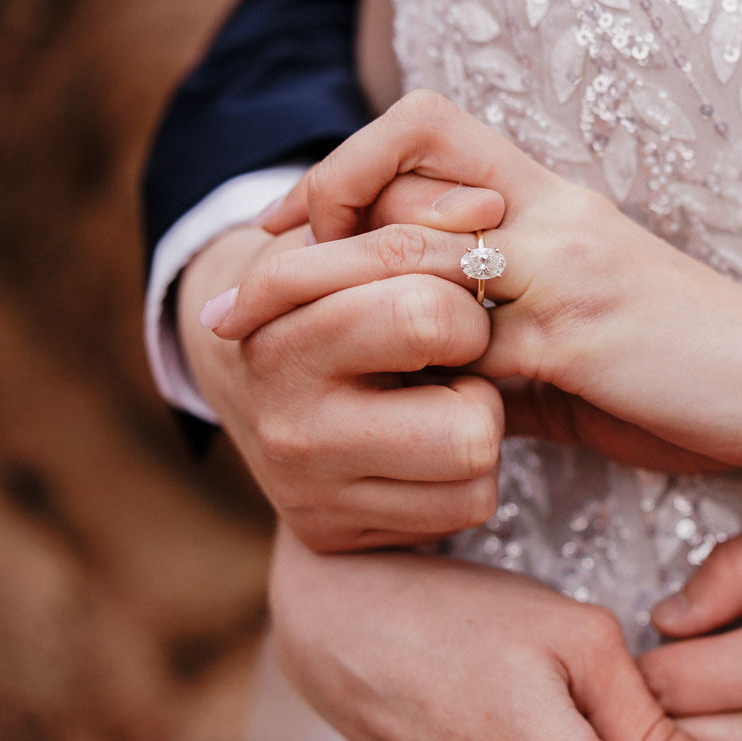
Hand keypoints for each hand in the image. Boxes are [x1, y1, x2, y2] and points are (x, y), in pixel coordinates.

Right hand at [180, 180, 510, 551]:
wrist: (252, 386)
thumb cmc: (326, 293)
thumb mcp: (345, 235)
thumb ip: (411, 207)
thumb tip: (489, 206)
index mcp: (281, 333)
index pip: (421, 308)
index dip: (466, 288)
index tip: (458, 277)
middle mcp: (289, 423)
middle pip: (467, 415)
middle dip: (477, 363)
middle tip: (454, 341)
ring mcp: (313, 489)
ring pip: (474, 460)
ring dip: (480, 418)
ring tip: (436, 393)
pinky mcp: (336, 534)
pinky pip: (467, 504)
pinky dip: (467, 470)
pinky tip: (427, 444)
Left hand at [190, 175, 728, 548]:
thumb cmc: (703, 376)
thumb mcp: (590, 349)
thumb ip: (510, 346)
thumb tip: (433, 377)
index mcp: (559, 203)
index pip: (431, 131)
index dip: (348, 166)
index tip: (292, 231)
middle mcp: (555, 216)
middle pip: (399, 173)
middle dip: (299, 225)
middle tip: (234, 289)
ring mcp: (565, 270)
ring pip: (411, 249)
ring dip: (314, 287)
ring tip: (247, 330)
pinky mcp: (576, 337)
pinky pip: (458, 337)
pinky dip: (395, 366)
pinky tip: (354, 403)